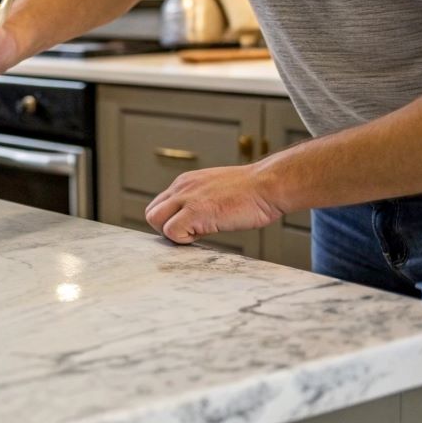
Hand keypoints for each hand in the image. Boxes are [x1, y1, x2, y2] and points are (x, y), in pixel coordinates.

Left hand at [145, 164, 283, 243]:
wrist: (269, 185)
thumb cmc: (252, 192)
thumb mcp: (216, 192)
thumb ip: (198, 203)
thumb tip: (190, 224)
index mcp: (186, 182)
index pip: (160, 205)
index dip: (170, 220)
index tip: (189, 227)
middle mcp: (182, 187)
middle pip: (152, 213)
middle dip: (166, 228)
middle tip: (191, 233)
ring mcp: (187, 198)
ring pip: (155, 220)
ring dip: (173, 233)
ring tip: (199, 232)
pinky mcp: (196, 211)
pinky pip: (171, 231)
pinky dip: (184, 239)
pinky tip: (205, 234)